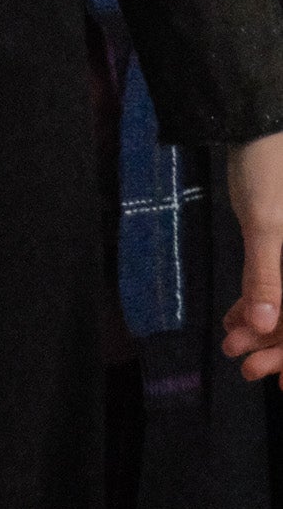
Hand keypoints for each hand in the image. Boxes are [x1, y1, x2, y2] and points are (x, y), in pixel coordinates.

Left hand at [221, 130, 282, 382]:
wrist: (255, 125)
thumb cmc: (269, 169)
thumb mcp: (266, 224)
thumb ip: (266, 275)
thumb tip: (266, 324)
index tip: (280, 383)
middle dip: (278, 345)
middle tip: (243, 366)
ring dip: (263, 326)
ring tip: (231, 346)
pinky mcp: (282, 241)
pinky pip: (276, 281)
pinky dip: (257, 300)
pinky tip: (233, 318)